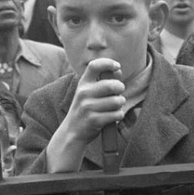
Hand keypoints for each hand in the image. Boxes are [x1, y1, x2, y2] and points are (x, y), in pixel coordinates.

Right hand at [47, 58, 124, 172]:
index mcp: (83, 83)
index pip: (94, 66)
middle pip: (111, 85)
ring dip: (120, 103)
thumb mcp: (87, 92)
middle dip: (120, 87)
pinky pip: (116, 114)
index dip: (108, 63)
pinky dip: (119, 115)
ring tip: (116, 106)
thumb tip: (118, 71)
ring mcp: (88, 107)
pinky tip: (113, 116)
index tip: (117, 66)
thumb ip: (102, 81)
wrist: (72, 131)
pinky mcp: (94, 120)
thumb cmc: (85, 108)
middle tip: (120, 91)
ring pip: (116, 101)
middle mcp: (84, 93)